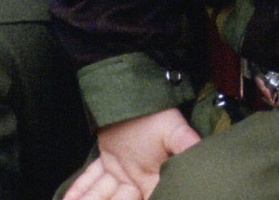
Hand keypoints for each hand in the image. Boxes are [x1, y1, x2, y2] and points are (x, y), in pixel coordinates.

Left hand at [62, 108, 199, 199]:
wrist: (140, 90)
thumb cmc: (159, 112)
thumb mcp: (175, 131)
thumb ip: (186, 146)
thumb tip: (199, 152)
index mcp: (155, 180)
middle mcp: (138, 181)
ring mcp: (121, 172)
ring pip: (101, 195)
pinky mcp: (107, 161)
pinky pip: (90, 179)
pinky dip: (79, 189)